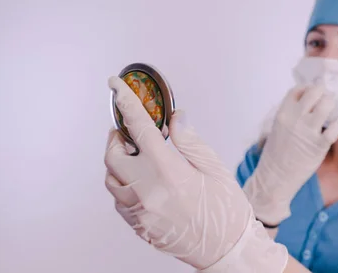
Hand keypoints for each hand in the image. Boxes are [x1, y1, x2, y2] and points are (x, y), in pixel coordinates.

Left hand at [104, 76, 287, 271]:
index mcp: (168, 172)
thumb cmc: (225, 210)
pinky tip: (143, 181)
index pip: (139, 128)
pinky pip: (119, 199)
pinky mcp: (137, 226)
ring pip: (111, 178)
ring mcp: (139, 212)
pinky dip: (124, 183)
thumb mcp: (215, 168)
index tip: (115, 86)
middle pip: (113, 154)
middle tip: (132, 132)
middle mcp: (147, 192)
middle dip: (118, 137)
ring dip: (119, 162)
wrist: (226, 251)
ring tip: (138, 157)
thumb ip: (190, 141)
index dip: (126, 103)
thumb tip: (175, 118)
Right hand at [243, 85, 337, 225]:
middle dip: (324, 93)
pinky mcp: (319, 145)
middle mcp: (295, 118)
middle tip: (326, 100)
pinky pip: (335, 127)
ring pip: (327, 104)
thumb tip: (308, 104)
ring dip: (332, 105)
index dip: (308, 88)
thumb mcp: (278, 127)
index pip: (298, 89)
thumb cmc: (276, 154)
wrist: (274, 178)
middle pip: (315, 91)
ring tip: (332, 111)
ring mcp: (308, 131)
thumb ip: (291, 114)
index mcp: (283, 113)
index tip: (313, 94)